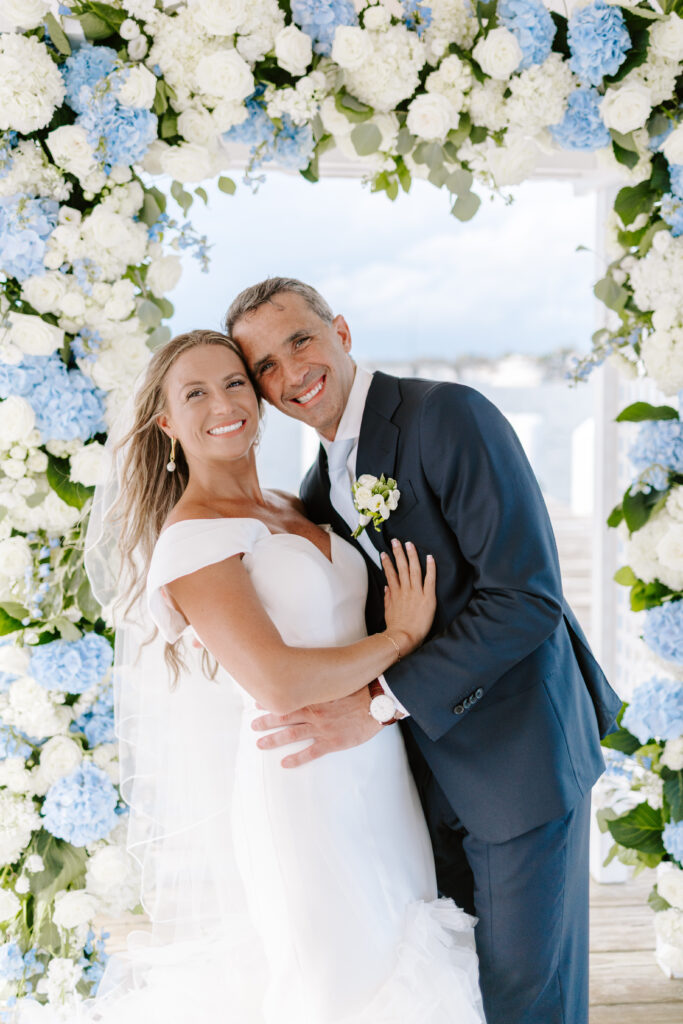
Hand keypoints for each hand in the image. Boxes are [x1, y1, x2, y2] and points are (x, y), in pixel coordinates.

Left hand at [251, 687, 381, 767]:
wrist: (378, 703)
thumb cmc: (361, 689)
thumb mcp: (339, 681)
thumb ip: (324, 683)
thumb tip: (311, 677)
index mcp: (316, 697)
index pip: (288, 699)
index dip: (272, 701)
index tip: (258, 702)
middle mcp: (315, 713)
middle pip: (284, 717)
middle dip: (266, 721)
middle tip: (252, 725)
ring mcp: (322, 729)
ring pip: (292, 735)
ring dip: (274, 739)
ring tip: (259, 743)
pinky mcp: (332, 742)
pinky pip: (310, 753)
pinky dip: (296, 759)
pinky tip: (284, 763)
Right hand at [382, 539, 435, 655]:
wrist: (403, 637)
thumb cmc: (396, 627)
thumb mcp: (389, 611)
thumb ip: (388, 597)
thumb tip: (387, 587)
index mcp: (395, 594)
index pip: (390, 574)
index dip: (387, 562)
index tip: (384, 553)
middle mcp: (405, 590)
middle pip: (401, 567)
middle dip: (398, 553)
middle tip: (396, 541)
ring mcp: (416, 593)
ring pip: (414, 570)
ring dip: (411, 556)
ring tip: (409, 544)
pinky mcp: (427, 598)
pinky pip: (430, 580)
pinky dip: (430, 568)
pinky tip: (429, 557)